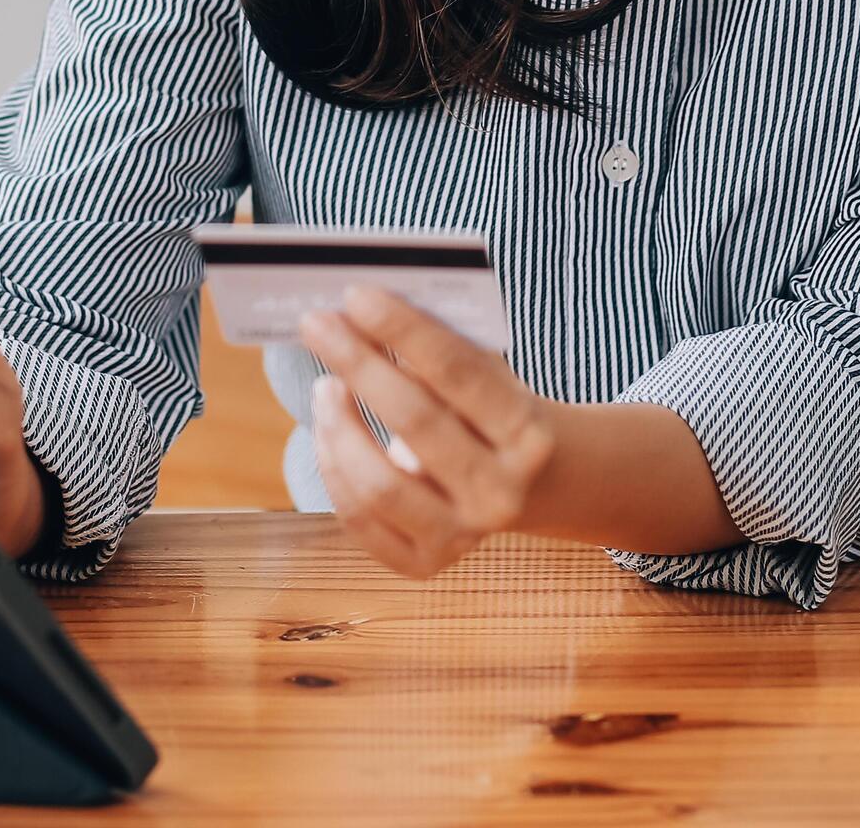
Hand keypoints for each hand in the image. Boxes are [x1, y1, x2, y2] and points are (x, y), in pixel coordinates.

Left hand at [297, 286, 557, 579]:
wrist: (541, 485)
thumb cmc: (500, 411)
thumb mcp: (497, 377)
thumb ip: (444, 352)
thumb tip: (361, 314)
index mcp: (528, 432)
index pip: (461, 372)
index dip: (405, 330)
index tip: (357, 296)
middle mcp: (501, 490)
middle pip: (416, 422)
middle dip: (358, 365)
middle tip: (318, 325)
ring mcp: (464, 534)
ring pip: (380, 486)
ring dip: (338, 427)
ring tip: (323, 386)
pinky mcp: (427, 562)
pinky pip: (362, 521)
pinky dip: (334, 471)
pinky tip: (328, 433)